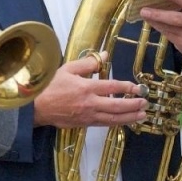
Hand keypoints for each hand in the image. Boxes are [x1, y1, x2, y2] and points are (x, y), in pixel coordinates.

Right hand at [32, 55, 147, 127]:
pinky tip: (125, 121)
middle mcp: (90, 103)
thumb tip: (105, 56)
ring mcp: (88, 116)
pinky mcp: (85, 124)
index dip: (127, 87)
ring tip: (142, 115)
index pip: (113, 87)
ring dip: (130, 117)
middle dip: (133, 104)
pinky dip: (118, 123)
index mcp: (86, 87)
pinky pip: (105, 124)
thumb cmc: (50, 86)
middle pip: (117, 106)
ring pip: (114, 118)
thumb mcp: (68, 69)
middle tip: (145, 102)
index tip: (137, 87)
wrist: (36, 106)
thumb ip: (88, 63)